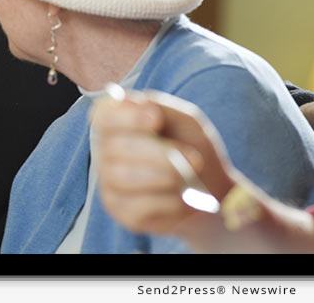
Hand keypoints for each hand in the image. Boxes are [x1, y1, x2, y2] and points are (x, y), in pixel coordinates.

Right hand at [92, 90, 235, 237]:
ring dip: (166, 176)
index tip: (156, 118)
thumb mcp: (183, 119)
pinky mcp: (121, 211)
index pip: (102, 115)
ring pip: (124, 177)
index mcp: (116, 123)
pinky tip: (181, 197)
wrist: (211, 189)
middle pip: (115, 148)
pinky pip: (138, 206)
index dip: (125, 116)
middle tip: (194, 158)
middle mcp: (105, 152)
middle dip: (160, 153)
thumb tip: (133, 101)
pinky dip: (170, 201)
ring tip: (189, 177)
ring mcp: (109, 183)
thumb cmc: (191, 147)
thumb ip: (159, 106)